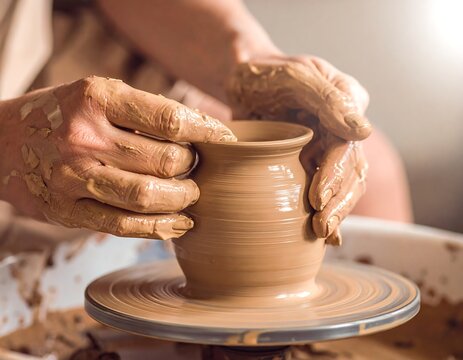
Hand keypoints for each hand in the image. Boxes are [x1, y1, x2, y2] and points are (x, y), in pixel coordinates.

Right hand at [0, 76, 234, 238]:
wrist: (0, 142)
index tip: (226, 140)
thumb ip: (144, 112)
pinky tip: (179, 223)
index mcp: (97, 98)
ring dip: (183, 199)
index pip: (171, 119)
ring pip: (149, 196)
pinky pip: (125, 225)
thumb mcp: (98, 95)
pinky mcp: (67, 211)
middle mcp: (83, 136)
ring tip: (191, 195)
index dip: (208, 132)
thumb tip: (203, 132)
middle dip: (193, 167)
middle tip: (197, 168)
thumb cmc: (62, 115)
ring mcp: (73, 177)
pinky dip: (160, 228)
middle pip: (166, 161)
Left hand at [227, 55, 370, 243]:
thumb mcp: (295, 76)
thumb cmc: (267, 73)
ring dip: (334, 212)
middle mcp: (342, 130)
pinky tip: (323, 237)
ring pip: (339, 185)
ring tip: (321, 235)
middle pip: (350, 173)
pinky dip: (324, 211)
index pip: (348, 147)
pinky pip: (320, 188)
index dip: (336, 176)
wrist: (243, 79)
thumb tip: (363, 131)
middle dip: (338, 203)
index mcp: (347, 105)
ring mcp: (326, 147)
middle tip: (321, 229)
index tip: (318, 199)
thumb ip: (329, 99)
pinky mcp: (307, 161)